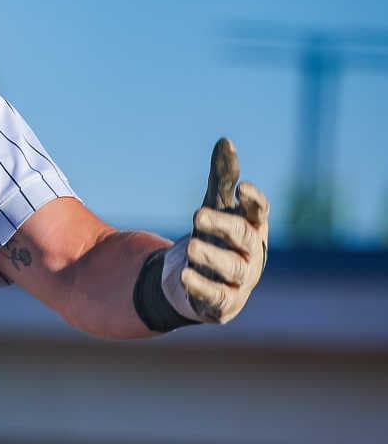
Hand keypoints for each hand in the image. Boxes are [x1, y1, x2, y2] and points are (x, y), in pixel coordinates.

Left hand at [162, 137, 268, 323]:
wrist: (198, 281)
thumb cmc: (216, 238)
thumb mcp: (216, 207)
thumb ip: (223, 178)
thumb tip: (225, 141)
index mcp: (252, 227)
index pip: (259, 213)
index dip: (254, 201)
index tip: (242, 188)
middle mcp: (251, 253)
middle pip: (242, 237)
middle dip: (222, 226)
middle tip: (197, 214)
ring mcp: (240, 280)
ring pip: (231, 267)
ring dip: (212, 257)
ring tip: (192, 247)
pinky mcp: (224, 303)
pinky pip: (215, 295)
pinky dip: (201, 286)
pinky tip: (184, 276)